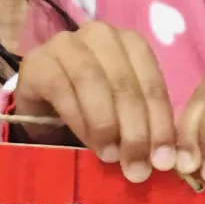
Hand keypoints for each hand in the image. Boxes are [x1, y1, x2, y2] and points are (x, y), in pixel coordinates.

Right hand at [14, 22, 177, 182]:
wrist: (42, 108)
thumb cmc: (91, 111)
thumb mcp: (124, 116)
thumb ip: (144, 128)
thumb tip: (166, 159)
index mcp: (130, 44)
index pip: (152, 82)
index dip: (160, 123)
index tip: (164, 160)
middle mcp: (100, 35)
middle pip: (124, 83)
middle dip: (135, 130)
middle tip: (137, 168)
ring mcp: (66, 44)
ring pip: (93, 81)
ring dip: (106, 125)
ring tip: (111, 157)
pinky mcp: (38, 61)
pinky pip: (61, 89)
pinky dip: (78, 119)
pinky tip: (86, 142)